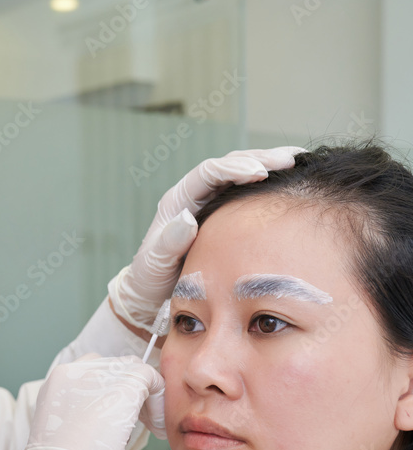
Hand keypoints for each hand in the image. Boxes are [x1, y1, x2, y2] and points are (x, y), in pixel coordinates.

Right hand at [7, 355, 163, 449]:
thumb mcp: (62, 428)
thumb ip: (77, 412)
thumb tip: (100, 418)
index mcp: (58, 380)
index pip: (93, 371)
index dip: (110, 390)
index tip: (117, 413)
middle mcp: (75, 369)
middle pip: (114, 367)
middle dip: (129, 391)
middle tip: (138, 420)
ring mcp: (99, 374)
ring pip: (134, 370)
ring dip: (145, 396)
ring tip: (149, 424)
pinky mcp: (124, 385)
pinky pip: (150, 378)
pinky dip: (158, 398)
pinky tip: (154, 424)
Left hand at [109, 146, 303, 330]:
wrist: (151, 292)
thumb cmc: (151, 278)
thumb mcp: (156, 264)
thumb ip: (169, 243)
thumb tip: (187, 218)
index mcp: (178, 201)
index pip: (209, 172)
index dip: (235, 167)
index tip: (260, 172)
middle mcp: (194, 196)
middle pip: (229, 163)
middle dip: (260, 158)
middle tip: (291, 158)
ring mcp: (209, 203)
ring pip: (241, 173)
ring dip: (269, 163)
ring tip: (300, 159)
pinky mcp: (223, 214)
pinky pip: (248, 192)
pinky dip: (270, 183)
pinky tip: (293, 181)